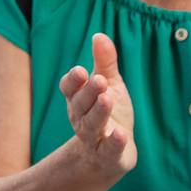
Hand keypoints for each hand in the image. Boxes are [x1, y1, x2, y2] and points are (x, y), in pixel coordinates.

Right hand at [60, 32, 136, 180]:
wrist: (111, 154)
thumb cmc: (109, 112)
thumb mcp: (109, 85)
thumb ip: (104, 63)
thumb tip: (99, 35)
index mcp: (78, 100)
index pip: (69, 89)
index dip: (73, 81)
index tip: (80, 70)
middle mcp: (81, 118)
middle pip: (80, 105)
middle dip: (88, 92)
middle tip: (99, 80)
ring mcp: (94, 137)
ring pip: (92, 125)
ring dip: (99, 112)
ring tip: (107, 99)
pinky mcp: (109, 155)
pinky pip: (108, 150)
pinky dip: (113, 143)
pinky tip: (120, 134)